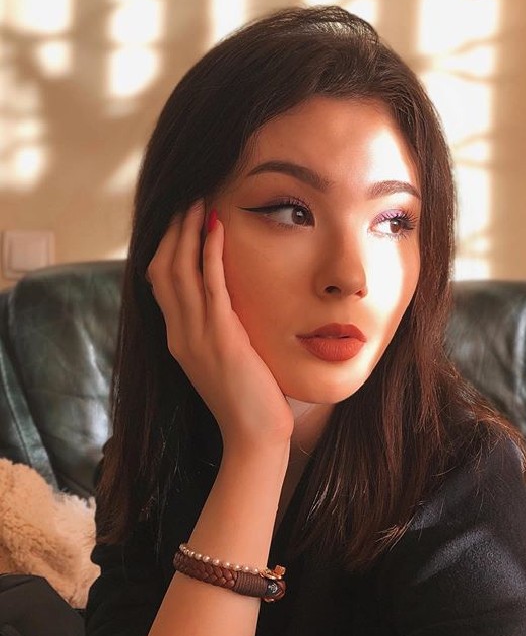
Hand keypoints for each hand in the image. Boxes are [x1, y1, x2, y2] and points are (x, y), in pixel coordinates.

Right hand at [147, 201, 293, 452]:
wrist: (254, 436)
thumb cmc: (248, 399)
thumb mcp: (223, 360)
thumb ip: (216, 332)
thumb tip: (226, 305)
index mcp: (179, 339)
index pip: (161, 283)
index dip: (167, 247)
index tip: (180, 220)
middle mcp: (180, 334)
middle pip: (164, 269)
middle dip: (173, 231)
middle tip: (186, 199)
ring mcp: (196, 336)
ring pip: (181, 271)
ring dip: (188, 232)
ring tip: (198, 202)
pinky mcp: (220, 337)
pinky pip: (211, 285)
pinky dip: (210, 253)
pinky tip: (218, 228)